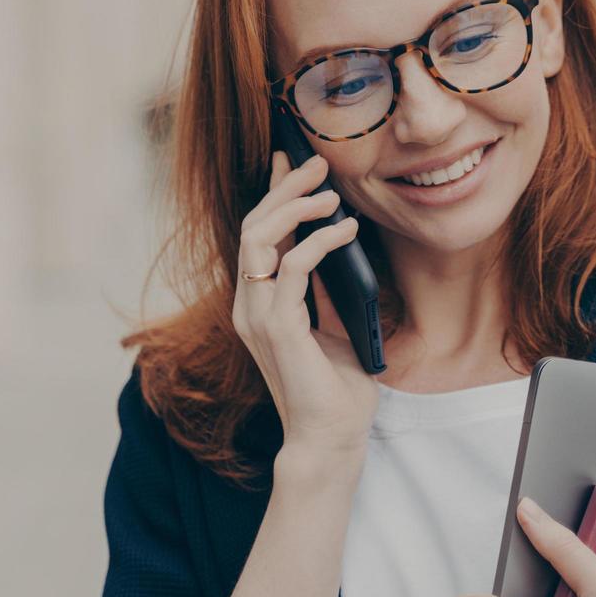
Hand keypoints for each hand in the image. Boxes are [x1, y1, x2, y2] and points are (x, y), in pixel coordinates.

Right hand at [232, 150, 378, 457]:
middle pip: (252, 227)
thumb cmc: (336, 388)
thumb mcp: (332, 324)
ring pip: (261, 239)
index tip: (288, 159)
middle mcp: (248, 305)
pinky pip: (292, 267)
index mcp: (257, 303)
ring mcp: (257, 316)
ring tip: (331, 195)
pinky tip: (347, 231)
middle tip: (316, 164)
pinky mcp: (277, 328)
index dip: (270, 193)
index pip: (256, 235)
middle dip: (283, 189)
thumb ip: (324, 288)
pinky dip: (320, 242)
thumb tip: (337, 241)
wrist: (331, 438)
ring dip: (296, 208)